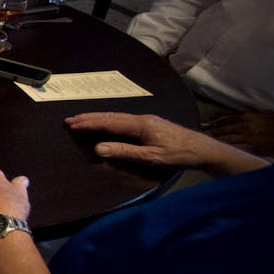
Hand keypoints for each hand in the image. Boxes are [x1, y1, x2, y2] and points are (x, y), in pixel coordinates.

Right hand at [63, 112, 266, 176]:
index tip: (72, 124)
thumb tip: (98, 148)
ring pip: (117, 117)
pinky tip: (107, 124)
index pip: (109, 123)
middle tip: (70, 120)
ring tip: (83, 120)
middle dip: (90, 118)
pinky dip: (110, 121)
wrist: (203, 149)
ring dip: (99, 118)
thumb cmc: (178, 155)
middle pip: (111, 116)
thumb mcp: (150, 157)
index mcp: (140, 124)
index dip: (90, 123)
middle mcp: (142, 118)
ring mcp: (147, 120)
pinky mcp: (151, 124)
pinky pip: (124, 120)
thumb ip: (123, 151)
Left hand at [204, 111, 273, 159]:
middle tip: (198, 137)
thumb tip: (231, 118)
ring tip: (204, 145)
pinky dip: (228, 150)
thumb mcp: (262, 114)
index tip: (203, 126)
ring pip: (228, 140)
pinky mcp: (255, 148)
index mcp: (248, 117)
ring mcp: (250, 138)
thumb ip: (247, 116)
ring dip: (215, 143)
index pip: (225, 120)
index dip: (213, 124)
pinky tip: (219, 153)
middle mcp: (247, 127)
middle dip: (210, 134)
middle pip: (223, 130)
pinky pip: (238, 150)